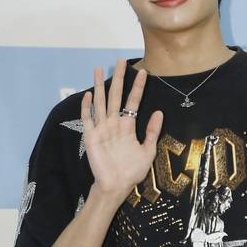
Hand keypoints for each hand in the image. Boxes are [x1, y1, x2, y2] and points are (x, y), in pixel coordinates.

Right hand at [81, 59, 163, 203]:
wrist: (117, 186)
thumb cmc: (132, 171)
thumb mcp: (148, 151)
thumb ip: (152, 132)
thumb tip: (159, 112)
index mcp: (128, 126)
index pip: (133, 102)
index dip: (138, 87)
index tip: (144, 72)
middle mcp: (114, 124)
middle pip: (116, 96)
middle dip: (119, 79)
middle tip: (120, 61)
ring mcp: (102, 129)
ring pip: (101, 103)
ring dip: (99, 86)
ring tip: (98, 68)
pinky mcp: (91, 137)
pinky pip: (88, 119)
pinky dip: (87, 107)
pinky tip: (88, 94)